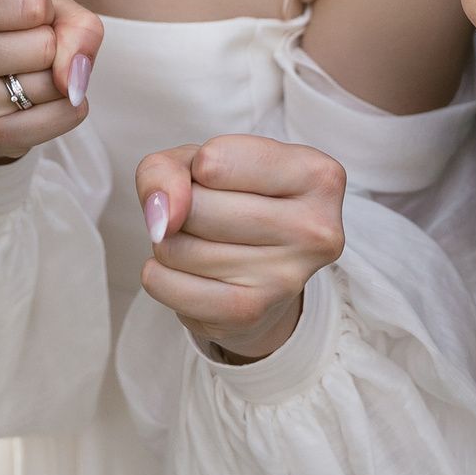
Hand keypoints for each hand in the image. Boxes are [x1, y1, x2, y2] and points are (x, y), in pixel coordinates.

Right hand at [0, 0, 102, 163]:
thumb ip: (76, 25)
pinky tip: (41, 102)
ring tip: (23, 77)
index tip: (25, 17)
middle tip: (21, 53)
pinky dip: (69, 107)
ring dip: (56, 79)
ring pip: (53, 83)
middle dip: (51, 48)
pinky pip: (61, 116)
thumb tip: (72, 76)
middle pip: (45, 46)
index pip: (30, 4)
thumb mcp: (48, 10)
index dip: (44, 10)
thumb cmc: (16, 36)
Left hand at [136, 136, 345, 362]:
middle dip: (180, 208)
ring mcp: (286, 277)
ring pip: (179, 247)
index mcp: (317, 175)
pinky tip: (183, 271)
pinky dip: (158, 276)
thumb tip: (164, 218)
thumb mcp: (197, 164)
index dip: (197, 167)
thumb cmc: (230, 199)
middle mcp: (314, 228)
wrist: (259, 273)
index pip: (216, 160)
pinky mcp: (252, 314)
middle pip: (196, 207)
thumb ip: (166, 170)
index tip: (218, 178)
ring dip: (169, 243)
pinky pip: (171, 287)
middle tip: (205, 214)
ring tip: (201, 243)